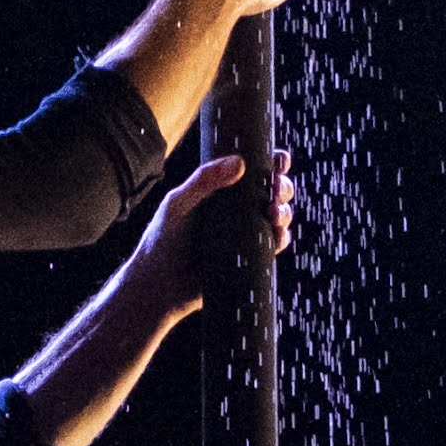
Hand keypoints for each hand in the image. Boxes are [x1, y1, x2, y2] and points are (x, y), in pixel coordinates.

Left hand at [128, 150, 292, 309]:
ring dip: (285, 212)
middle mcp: (237, 208)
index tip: (279, 160)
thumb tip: (240, 162)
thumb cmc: (162, 238)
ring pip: (278, 216)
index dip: (271, 161)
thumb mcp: (178, 203)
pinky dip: (281, 238)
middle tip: (276, 190)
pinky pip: (274, 245)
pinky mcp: (250, 258)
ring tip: (274, 214)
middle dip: (283, 187)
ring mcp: (246, 233)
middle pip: (272, 190)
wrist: (160, 285)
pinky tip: (276, 236)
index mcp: (222, 189)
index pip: (252, 169)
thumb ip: (204, 180)